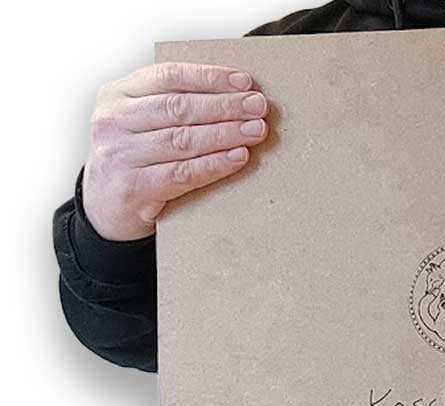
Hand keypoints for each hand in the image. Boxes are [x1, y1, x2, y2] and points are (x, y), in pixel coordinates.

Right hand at [82, 61, 269, 240]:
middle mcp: (114, 120)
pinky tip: (238, 158)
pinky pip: (183, 173)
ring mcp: (120, 154)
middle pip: (179, 108)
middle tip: (258, 107)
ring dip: (225, 134)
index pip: (168, 76)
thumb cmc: (133, 160)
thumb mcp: (139, 122)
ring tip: (255, 131)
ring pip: (183, 139)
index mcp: (116, 94)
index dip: (209, 77)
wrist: (104, 208)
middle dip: (225, 106)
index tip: (244, 82)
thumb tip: (231, 95)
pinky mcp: (133, 187)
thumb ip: (169, 106)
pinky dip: (214, 165)